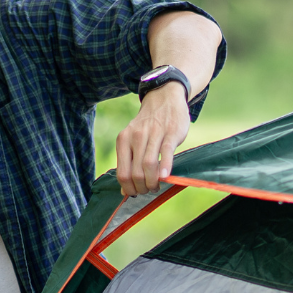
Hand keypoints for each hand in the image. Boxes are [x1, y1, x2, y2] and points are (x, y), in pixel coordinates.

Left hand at [115, 82, 189, 197]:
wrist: (165, 99)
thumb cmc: (150, 125)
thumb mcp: (133, 139)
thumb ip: (129, 161)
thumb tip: (124, 191)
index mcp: (123, 140)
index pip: (122, 173)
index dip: (129, 188)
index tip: (137, 193)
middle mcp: (135, 137)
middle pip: (135, 172)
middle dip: (142, 187)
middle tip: (149, 190)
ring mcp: (153, 134)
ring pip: (148, 165)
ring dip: (153, 182)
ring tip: (157, 186)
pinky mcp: (170, 133)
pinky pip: (165, 153)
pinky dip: (165, 167)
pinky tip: (166, 177)